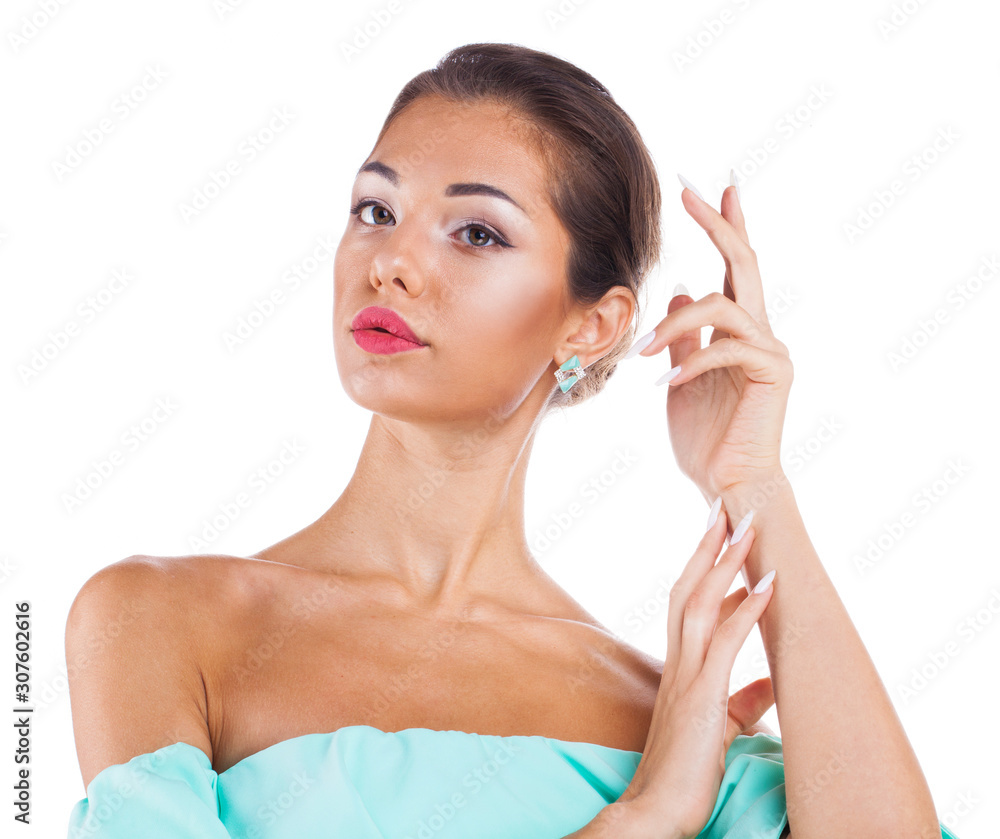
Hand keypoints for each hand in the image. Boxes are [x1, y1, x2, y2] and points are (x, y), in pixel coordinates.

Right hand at [614, 504, 776, 837]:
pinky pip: (724, 643)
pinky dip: (745, 609)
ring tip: (745, 525)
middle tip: (726, 506)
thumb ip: (742, 699)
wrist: (655, 810)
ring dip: (724, 562)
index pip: (688, 603)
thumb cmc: (683, 771)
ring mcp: (687, 677)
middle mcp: (679, 662)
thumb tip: (770, 684)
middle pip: (687, 589)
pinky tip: (766, 584)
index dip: (703, 565)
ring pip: (700, 604)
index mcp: (680, 667)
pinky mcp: (702, 699)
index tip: (720, 533)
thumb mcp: (719, 727)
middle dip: (708, 546)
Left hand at [634, 178, 792, 497]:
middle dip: (719, 225)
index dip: (723, 228)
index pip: (733, 269)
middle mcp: (760, 333)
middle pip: (743, 264)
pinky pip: (729, 347)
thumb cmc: (705, 437)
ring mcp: (771, 351)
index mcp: (738, 331)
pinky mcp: (774, 373)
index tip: (709, 190)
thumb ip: (684, 338)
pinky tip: (667, 380)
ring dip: (677, 323)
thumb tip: (680, 291)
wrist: (726, 483)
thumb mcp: (681, 378)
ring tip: (645, 351)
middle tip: (691, 192)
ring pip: (724, 306)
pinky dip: (692, 360)